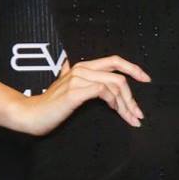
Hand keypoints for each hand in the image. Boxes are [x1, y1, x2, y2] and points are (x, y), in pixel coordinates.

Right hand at [15, 55, 149, 135]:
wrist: (32, 114)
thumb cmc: (52, 105)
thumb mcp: (68, 88)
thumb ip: (79, 79)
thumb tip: (92, 80)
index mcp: (83, 66)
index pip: (114, 60)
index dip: (133, 68)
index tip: (146, 79)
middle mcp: (82, 69)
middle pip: (119, 75)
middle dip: (132, 96)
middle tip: (138, 114)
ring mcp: (78, 79)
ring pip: (114, 85)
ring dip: (126, 104)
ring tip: (130, 118)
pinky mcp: (75, 92)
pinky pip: (103, 91)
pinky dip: (114, 102)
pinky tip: (115, 111)